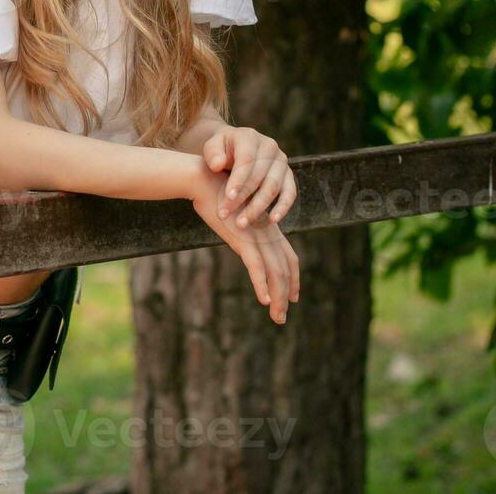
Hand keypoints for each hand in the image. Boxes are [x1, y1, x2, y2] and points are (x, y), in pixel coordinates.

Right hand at [191, 167, 299, 323]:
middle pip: (285, 267)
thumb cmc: (212, 192)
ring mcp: (256, 236)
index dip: (293, 276)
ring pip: (275, 272)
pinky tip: (265, 300)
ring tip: (277, 317)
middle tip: (284, 314)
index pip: (288, 255)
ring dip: (278, 297)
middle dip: (288, 292)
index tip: (293, 294)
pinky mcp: (243, 238)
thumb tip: (236, 231)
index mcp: (266, 226)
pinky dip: (262, 284)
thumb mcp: (232, 211)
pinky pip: (257, 267)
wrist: (202, 178)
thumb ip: (239, 225)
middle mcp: (266, 232)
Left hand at [202, 125, 296, 230]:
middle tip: (226, 215)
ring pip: (273, 187)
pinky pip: (290, 193)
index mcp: (249, 137)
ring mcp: (281, 161)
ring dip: (258, 207)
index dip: (238, 181)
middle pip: (259, 177)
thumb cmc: (220, 150)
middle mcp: (270, 147)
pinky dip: (283, 207)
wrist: (234, 149)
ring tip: (242, 223)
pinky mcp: (288, 175)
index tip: (227, 199)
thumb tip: (218, 165)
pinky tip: (272, 220)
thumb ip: (212, 154)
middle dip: (242, 199)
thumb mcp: (211, 147)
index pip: (246, 161)